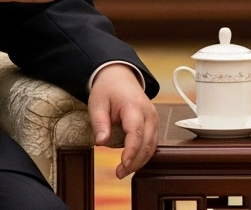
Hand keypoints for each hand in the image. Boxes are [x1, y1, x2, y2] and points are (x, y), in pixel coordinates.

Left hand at [88, 63, 158, 178]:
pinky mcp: (154, 124)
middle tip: (119, 173)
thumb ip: (99, 123)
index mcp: (134, 107)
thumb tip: (101, 142)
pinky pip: (152, 142)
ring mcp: (154, 119)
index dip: (131, 151)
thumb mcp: (97, 103)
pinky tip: (133, 162)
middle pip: (147, 143)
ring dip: (140, 161)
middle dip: (135, 161)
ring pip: (152, 146)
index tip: (123, 164)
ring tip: (124, 171)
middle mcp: (149, 114)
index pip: (136, 132)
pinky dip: (144, 154)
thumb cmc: (108, 90)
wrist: (120, 77)